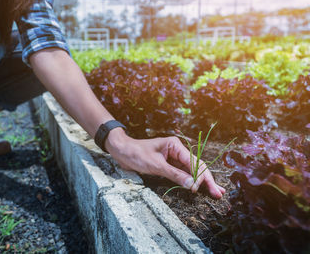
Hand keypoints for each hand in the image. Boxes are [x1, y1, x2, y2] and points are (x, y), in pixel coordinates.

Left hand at [106, 129, 225, 198]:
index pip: (193, 162)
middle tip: (219, 194)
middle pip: (197, 166)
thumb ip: (174, 175)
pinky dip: (191, 182)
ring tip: (216, 193)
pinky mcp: (169, 165)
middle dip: (208, 180)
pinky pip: (183, 174)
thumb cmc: (136, 154)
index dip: (199, 176)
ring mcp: (174, 158)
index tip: (199, 189)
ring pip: (192, 171)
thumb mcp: (155, 165)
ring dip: (203, 182)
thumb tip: (192, 185)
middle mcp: (177, 150)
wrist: (121, 151)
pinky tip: (201, 188)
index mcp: (176, 145)